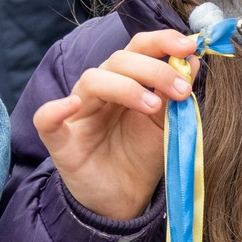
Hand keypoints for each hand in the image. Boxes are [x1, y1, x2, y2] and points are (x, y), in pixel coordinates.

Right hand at [33, 29, 194, 221]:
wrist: (124, 200)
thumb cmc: (141, 157)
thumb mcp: (166, 124)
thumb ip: (176, 94)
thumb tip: (194, 61)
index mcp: (126, 81)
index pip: (139, 48)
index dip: (162, 41)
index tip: (189, 47)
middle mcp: (100, 91)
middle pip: (118, 61)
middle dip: (154, 69)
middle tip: (182, 90)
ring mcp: (78, 114)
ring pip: (92, 81)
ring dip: (125, 87)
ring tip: (153, 107)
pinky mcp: (61, 142)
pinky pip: (46, 120)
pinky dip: (55, 110)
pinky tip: (71, 105)